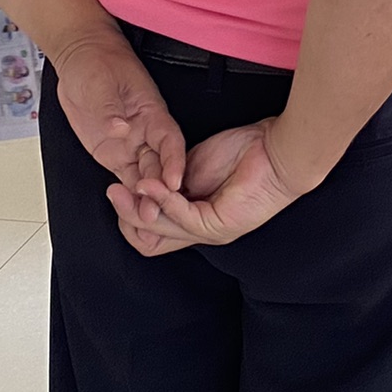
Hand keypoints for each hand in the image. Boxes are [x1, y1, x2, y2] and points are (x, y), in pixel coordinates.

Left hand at [52, 29, 185, 201]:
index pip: (170, 140)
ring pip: (144, 175)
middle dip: (161, 189)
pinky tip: (131, 210)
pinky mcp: (113, 152)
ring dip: (146, 197)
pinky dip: (129, 194)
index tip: (175, 183)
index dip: (175, 162)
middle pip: (160, 163)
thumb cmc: (96, 62)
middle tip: (156, 213)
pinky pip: (125, 177)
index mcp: (151, 111)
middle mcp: (145, 131)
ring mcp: (129, 143)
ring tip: (146, 219)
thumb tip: (120, 129)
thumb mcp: (102, 82)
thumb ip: (111, 109)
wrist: (80, 58)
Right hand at [106, 118, 305, 256]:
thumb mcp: (193, 166)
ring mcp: (212, 231)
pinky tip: (152, 186)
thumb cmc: (245, 153)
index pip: (151, 235)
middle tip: (113, 193)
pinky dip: (165, 201)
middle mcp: (201, 231)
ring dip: (140, 209)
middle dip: (127, 216)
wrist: (279, 151)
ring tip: (124, 189)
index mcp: (194, 219)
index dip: (130, 218)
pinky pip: (184, 218)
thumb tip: (143, 182)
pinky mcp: (221, 224)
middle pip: (151, 240)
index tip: (119, 191)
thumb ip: (168, 179)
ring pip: (163, 231)